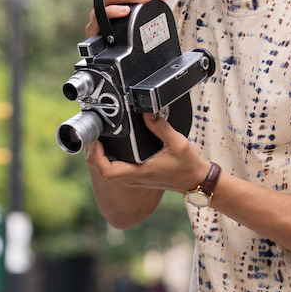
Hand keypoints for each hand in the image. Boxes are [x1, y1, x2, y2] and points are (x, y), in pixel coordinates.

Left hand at [86, 112, 208, 193]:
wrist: (196, 180)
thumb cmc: (188, 165)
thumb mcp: (177, 142)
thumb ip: (161, 126)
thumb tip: (147, 111)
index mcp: (140, 171)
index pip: (107, 171)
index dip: (96, 156)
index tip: (97, 141)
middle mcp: (134, 177)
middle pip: (102, 170)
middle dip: (94, 153)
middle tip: (95, 135)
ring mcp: (135, 178)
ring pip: (108, 170)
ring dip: (100, 156)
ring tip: (100, 138)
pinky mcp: (138, 176)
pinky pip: (116, 169)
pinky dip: (109, 158)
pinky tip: (112, 145)